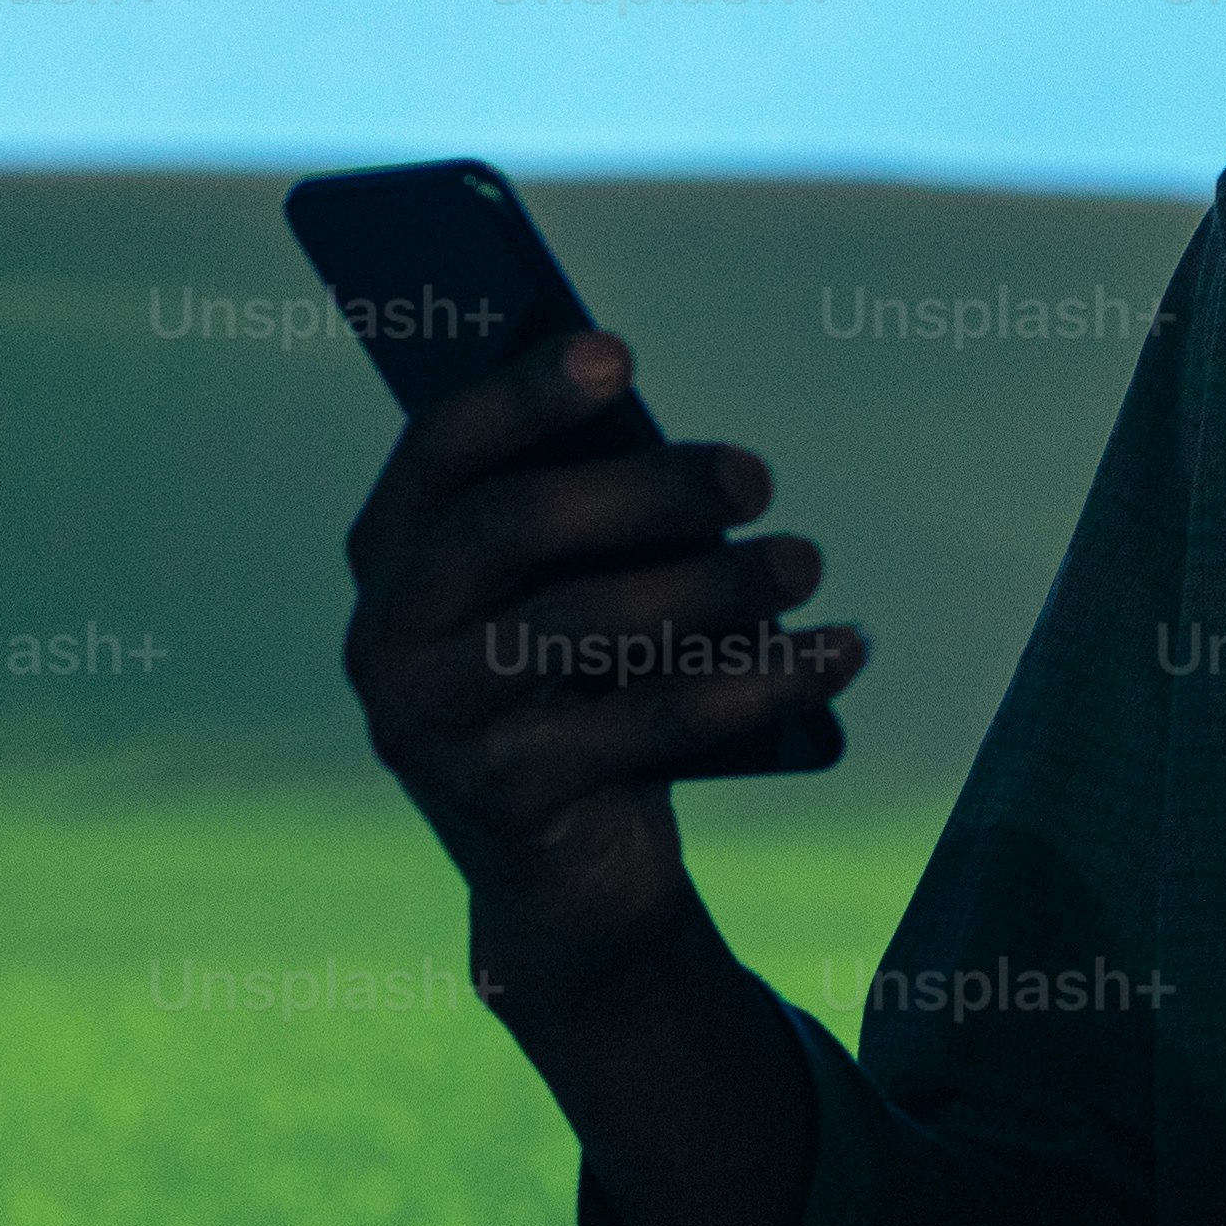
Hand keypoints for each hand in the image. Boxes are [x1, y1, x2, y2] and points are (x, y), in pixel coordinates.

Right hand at [335, 329, 873, 992]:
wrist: (568, 870)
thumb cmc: (579, 685)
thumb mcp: (570, 590)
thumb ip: (589, 519)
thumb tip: (689, 462)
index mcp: (393, 552)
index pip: (441, 448)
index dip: (523, 395)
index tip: (618, 355)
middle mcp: (386, 634)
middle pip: (508, 527)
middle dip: (644, 489)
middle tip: (755, 476)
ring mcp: (430, 722)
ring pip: (580, 624)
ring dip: (714, 583)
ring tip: (805, 560)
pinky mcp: (500, 798)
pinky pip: (645, 722)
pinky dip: (758, 681)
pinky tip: (840, 651)